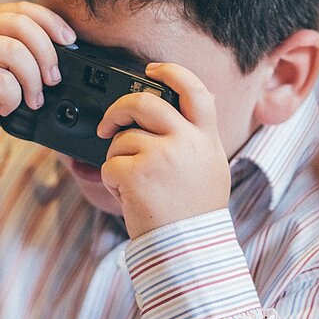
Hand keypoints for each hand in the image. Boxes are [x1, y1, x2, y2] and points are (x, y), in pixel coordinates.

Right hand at [0, 0, 77, 168]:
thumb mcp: (5, 69)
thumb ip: (24, 53)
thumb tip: (65, 51)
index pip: (24, 9)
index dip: (52, 22)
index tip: (70, 42)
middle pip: (21, 25)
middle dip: (47, 54)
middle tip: (54, 80)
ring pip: (13, 51)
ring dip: (32, 80)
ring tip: (33, 100)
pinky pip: (0, 80)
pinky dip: (12, 98)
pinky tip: (6, 108)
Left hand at [96, 60, 230, 237]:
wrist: (189, 249)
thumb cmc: (195, 214)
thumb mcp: (211, 168)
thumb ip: (197, 138)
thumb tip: (186, 108)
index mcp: (206, 138)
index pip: (195, 90)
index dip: (172, 72)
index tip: (152, 69)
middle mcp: (186, 141)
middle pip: (144, 103)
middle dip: (119, 110)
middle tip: (107, 125)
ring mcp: (161, 155)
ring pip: (122, 141)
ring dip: (118, 162)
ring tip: (135, 187)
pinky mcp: (136, 173)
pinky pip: (109, 166)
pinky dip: (112, 183)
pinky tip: (129, 199)